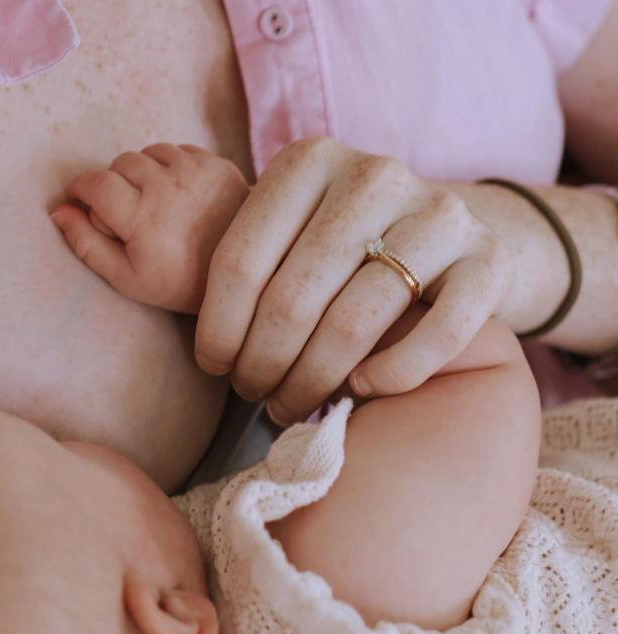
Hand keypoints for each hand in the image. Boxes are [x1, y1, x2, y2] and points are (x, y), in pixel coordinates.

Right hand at [51, 143, 248, 313]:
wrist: (239, 270)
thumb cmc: (179, 281)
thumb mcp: (127, 278)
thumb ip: (87, 245)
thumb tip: (58, 212)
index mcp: (143, 218)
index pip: (95, 184)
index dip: (82, 190)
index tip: (81, 199)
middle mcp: (168, 187)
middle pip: (120, 164)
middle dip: (115, 185)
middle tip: (127, 214)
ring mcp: (195, 171)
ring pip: (148, 154)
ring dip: (143, 173)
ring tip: (154, 204)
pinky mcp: (216, 163)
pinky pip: (177, 151)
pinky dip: (170, 168)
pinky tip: (178, 196)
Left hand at [194, 137, 516, 423]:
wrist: (444, 235)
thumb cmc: (345, 247)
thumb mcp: (291, 233)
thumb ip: (253, 265)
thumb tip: (209, 348)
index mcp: (308, 161)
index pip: (239, 261)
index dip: (217, 329)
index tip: (214, 368)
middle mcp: (373, 175)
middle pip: (291, 299)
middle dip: (260, 365)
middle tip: (253, 395)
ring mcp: (438, 213)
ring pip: (353, 323)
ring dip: (311, 383)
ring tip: (290, 406)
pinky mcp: (489, 259)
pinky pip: (437, 334)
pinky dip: (392, 375)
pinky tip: (361, 391)